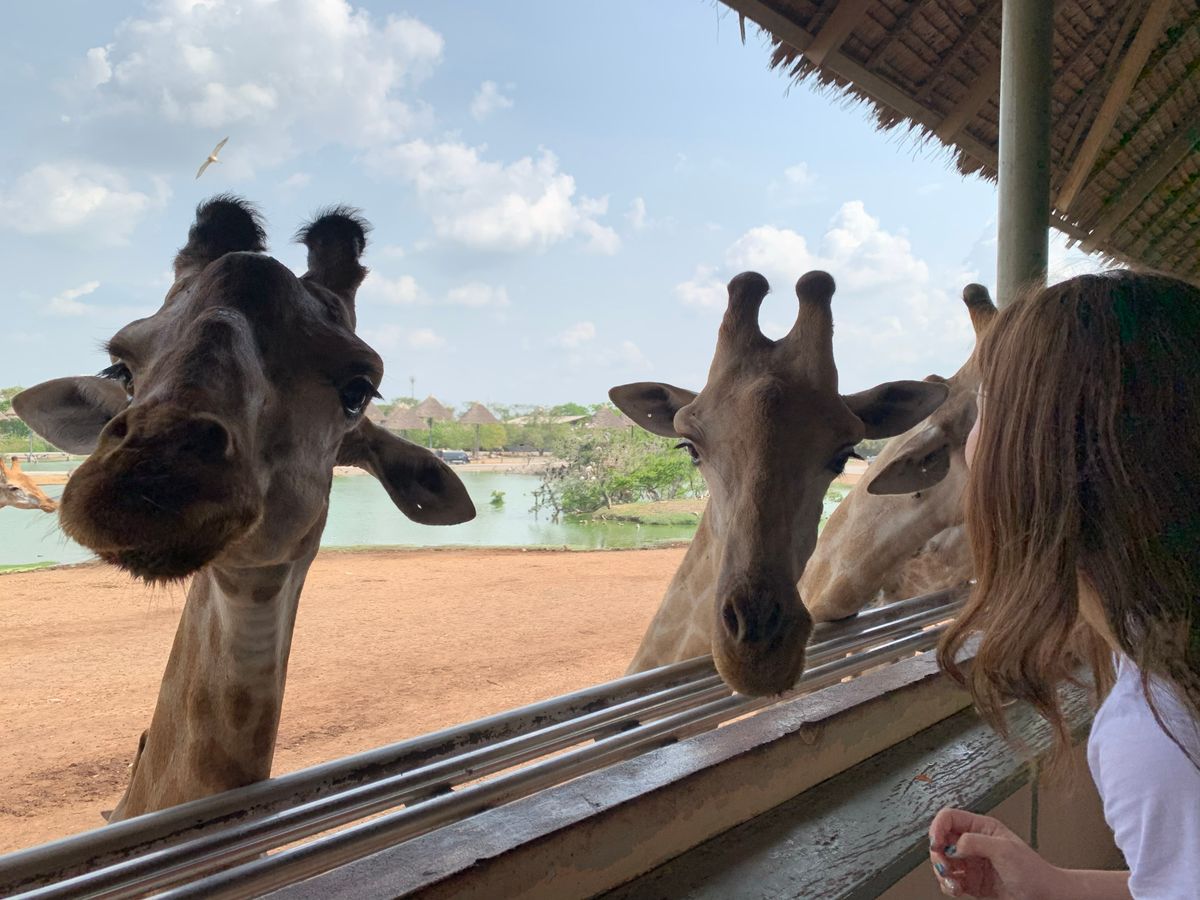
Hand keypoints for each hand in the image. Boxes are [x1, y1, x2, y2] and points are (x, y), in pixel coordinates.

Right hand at [927, 807, 1061, 897]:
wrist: (1045, 897)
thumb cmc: (1033, 871)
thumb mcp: (1005, 850)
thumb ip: (976, 842)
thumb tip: (953, 844)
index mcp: (982, 828)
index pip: (949, 818)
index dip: (938, 828)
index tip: (937, 844)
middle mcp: (974, 843)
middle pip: (941, 841)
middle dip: (938, 855)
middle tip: (944, 867)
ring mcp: (972, 863)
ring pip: (943, 862)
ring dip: (942, 873)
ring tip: (953, 883)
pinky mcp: (972, 882)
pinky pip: (951, 881)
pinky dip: (948, 886)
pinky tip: (956, 889)